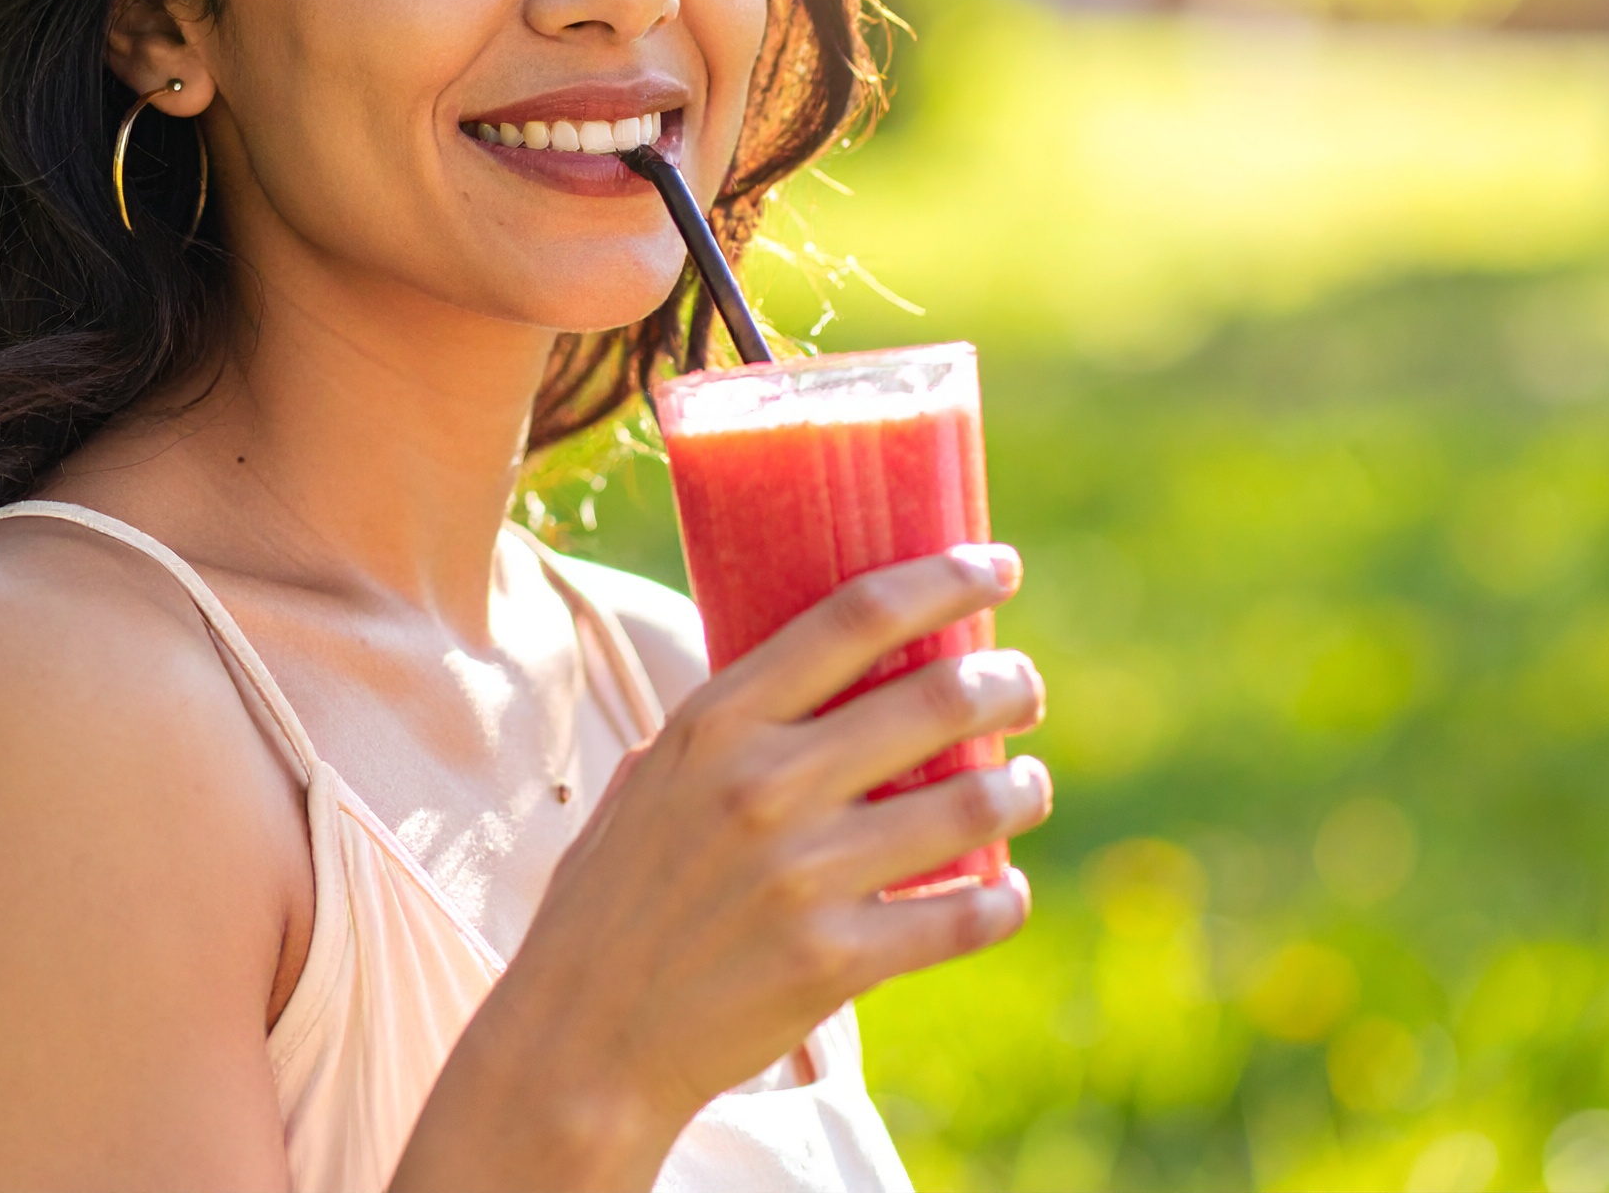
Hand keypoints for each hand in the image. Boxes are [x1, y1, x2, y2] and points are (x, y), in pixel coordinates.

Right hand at [393, 544, 1050, 1192]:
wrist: (582, 1041)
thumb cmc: (615, 898)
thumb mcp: (652, 778)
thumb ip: (731, 725)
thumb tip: (820, 668)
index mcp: (716, 724)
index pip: (854, 617)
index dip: (943, 581)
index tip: (998, 566)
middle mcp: (765, 786)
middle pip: (934, 700)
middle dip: (1006, 685)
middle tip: (1024, 688)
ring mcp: (804, 877)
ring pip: (969, 806)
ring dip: (1020, 788)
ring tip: (1027, 785)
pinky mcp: (835, 963)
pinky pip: (961, 917)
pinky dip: (1002, 900)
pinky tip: (1006, 890)